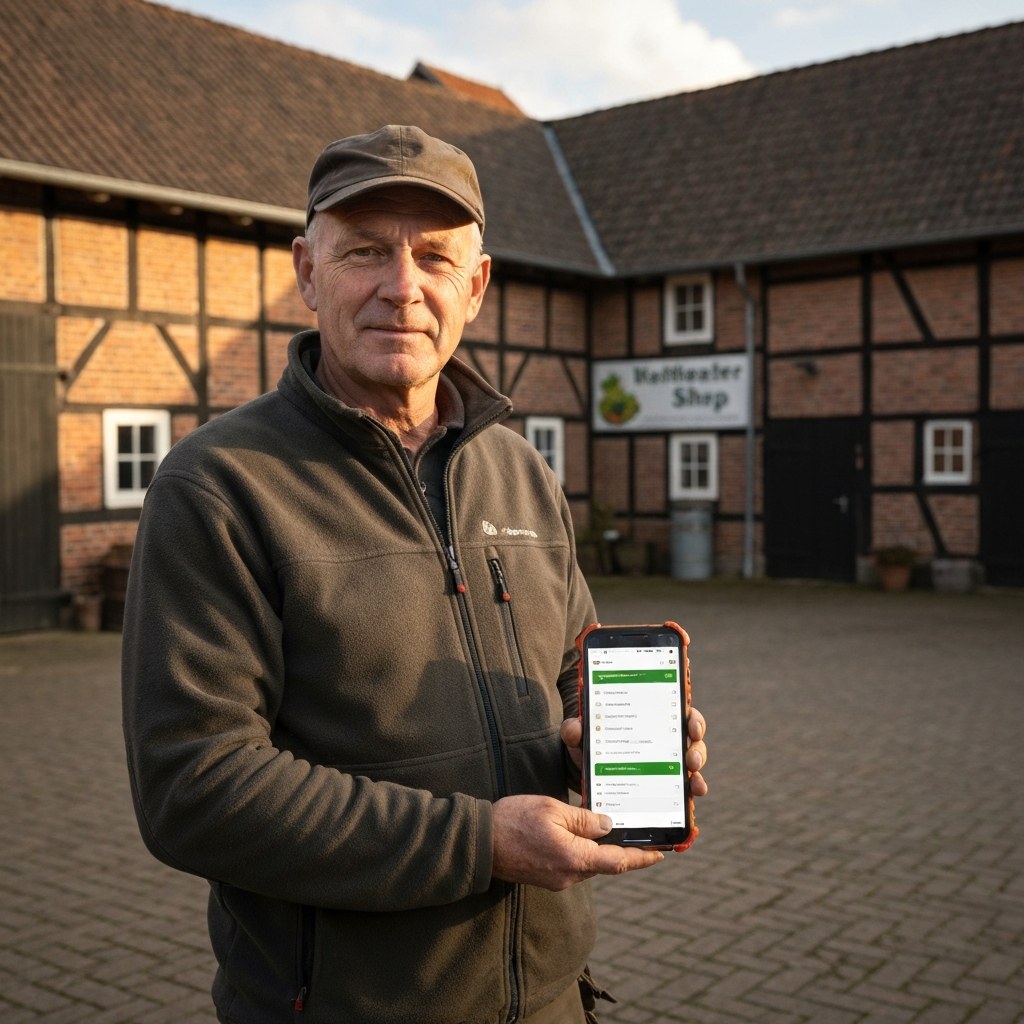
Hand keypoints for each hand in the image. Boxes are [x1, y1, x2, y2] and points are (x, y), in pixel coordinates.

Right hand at [491, 794, 663, 890]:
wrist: (479, 843)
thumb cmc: (513, 821)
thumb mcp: (551, 809)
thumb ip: (583, 820)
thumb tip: (608, 825)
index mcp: (575, 858)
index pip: (619, 862)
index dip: (642, 858)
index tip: (660, 854)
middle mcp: (570, 875)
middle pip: (606, 864)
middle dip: (623, 851)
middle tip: (640, 834)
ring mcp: (558, 879)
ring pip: (589, 864)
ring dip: (602, 850)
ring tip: (613, 830)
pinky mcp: (547, 878)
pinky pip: (574, 865)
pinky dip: (584, 852)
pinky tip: (583, 836)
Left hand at [559, 705, 708, 796]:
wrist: (584, 771)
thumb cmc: (589, 744)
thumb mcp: (581, 736)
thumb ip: (575, 730)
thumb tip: (575, 728)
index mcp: (650, 717)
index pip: (679, 710)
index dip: (691, 718)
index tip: (691, 727)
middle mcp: (664, 736)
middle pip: (692, 737)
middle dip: (698, 748)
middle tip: (692, 759)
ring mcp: (667, 760)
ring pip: (693, 761)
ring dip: (697, 771)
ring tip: (693, 780)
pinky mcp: (665, 782)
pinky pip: (684, 785)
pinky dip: (691, 790)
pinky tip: (691, 796)